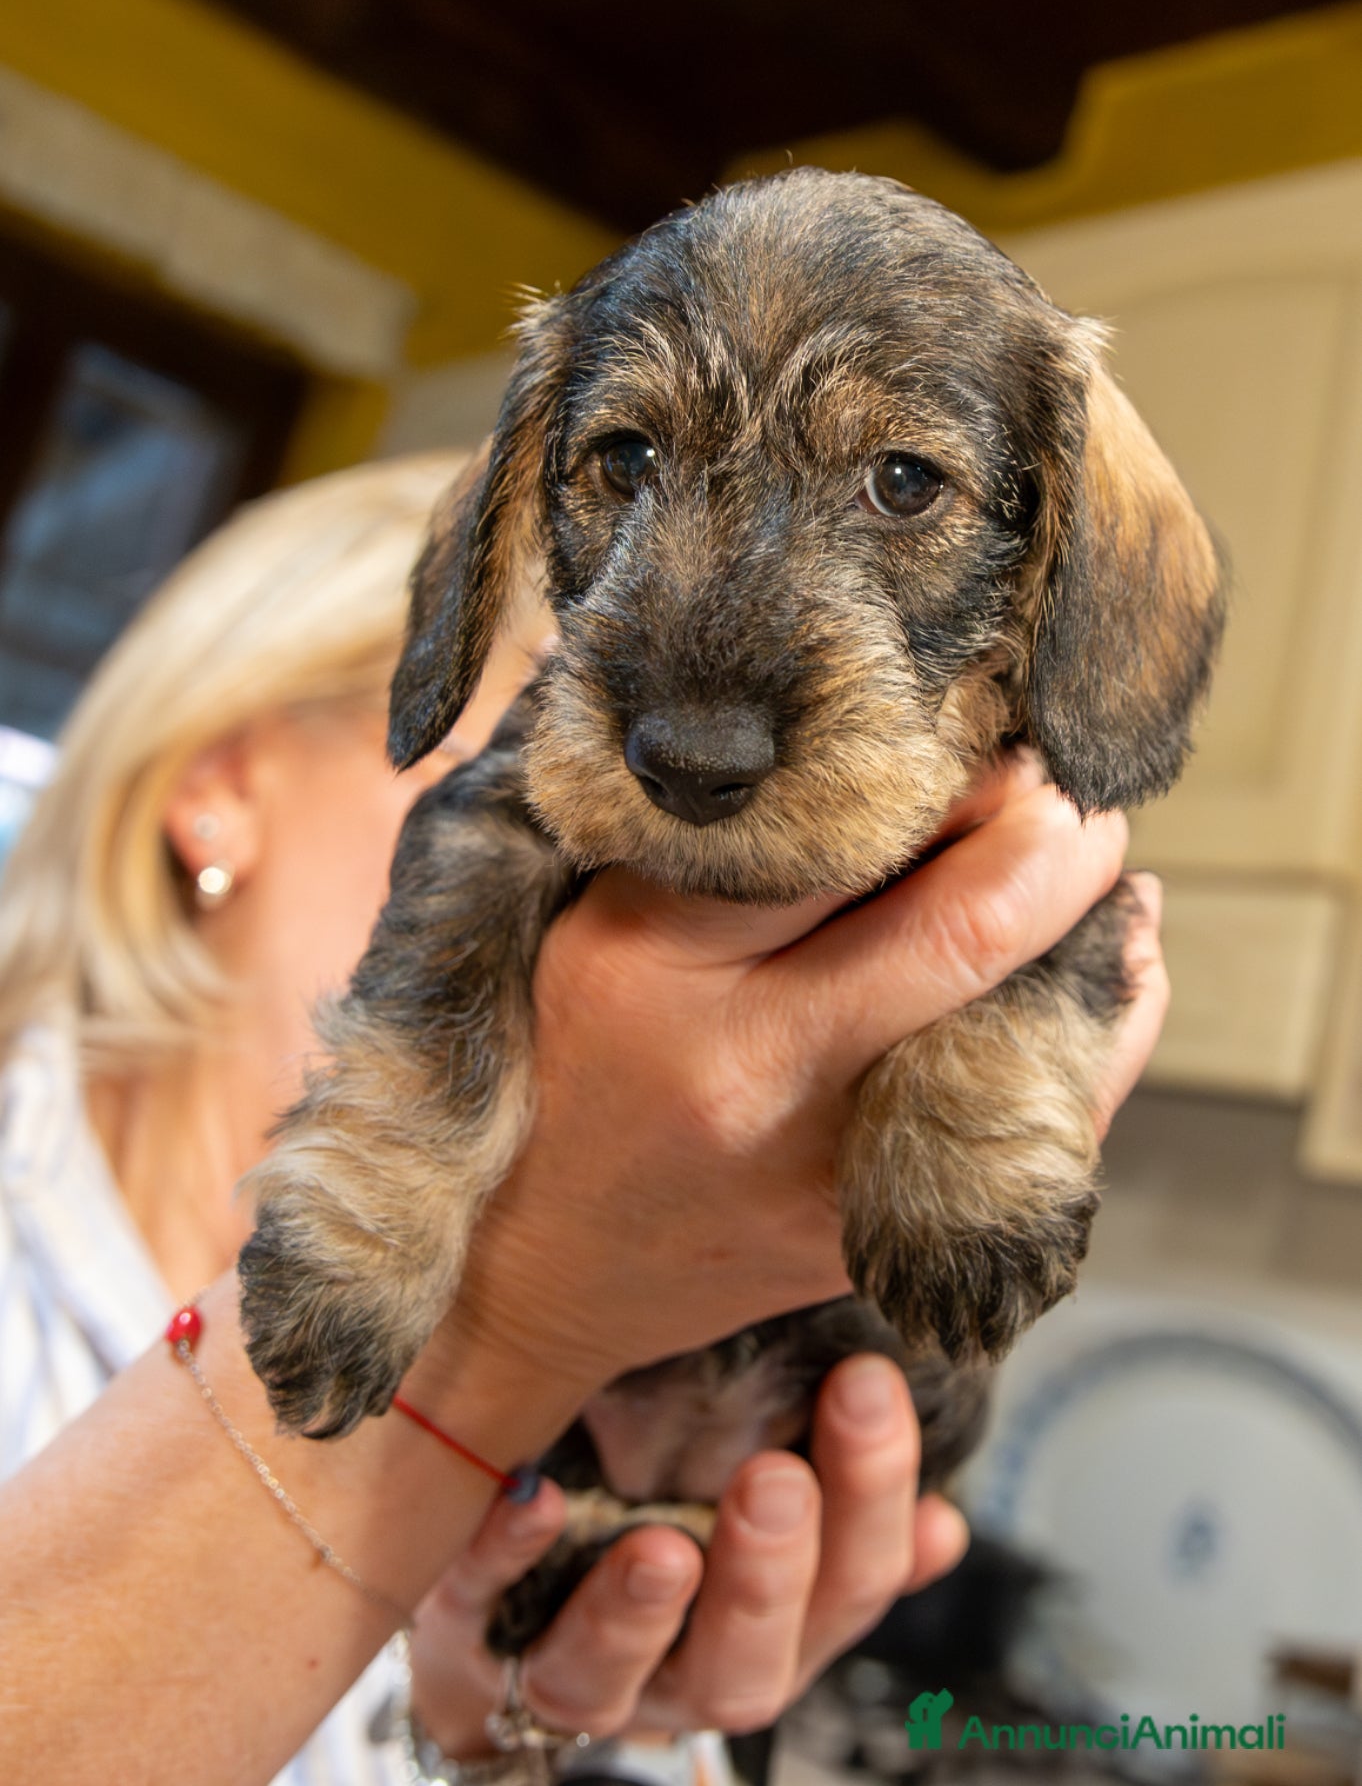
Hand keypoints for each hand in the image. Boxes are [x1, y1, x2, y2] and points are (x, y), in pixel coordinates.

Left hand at [408, 1352, 967, 1750]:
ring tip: (661, 1550)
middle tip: (775, 1481)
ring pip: (609, 1677)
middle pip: (743, 1664)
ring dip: (638, 1613)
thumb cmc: (665, 1527)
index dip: (870, 1498)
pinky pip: (482, 1604)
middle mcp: (682, 1671)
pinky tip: (533, 1499)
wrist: (502, 1621)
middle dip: (767, 1577)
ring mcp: (572, 1666)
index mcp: (773, 1633)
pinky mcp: (470, 1628)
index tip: (869, 1382)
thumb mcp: (762, 1523)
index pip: (848, 1587)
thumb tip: (944, 1525)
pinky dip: (507, 1554)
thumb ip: (845, 1517)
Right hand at [447, 754, 1153, 1394]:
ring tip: (1111, 887)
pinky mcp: (876, 1238)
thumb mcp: (604, 920)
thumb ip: (731, 843)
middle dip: (1058, 846)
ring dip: (1098, 947)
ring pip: (1030, 1042)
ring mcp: (826, 1175)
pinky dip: (1085, 1048)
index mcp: (662, 965)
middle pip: (965, 936)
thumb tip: (898, 757)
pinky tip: (1097, 987)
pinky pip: (1029, 1136)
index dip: (956, 780)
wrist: (528, 1268)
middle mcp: (756, 1076)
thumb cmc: (568, 1060)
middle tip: (1082, 798)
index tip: (1000, 743)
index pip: (845, 839)